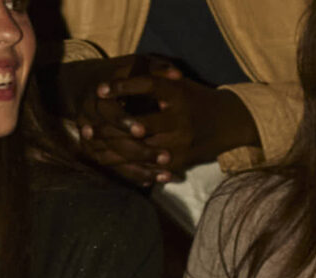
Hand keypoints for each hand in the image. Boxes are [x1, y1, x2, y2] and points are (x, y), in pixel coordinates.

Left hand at [74, 61, 254, 186]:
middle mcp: (180, 119)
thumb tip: (129, 73)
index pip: (147, 86)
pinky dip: (128, 166)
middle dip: (110, 128)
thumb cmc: (198, 99)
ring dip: (112, 150)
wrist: (230, 123)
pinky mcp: (180, 162)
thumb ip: (158, 80)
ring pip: (140, 150)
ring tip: (91, 146)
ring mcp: (180, 143)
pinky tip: (108, 163)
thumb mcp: (181, 84)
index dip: (123, 86)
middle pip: (138, 125)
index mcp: (179, 94)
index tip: (100, 89)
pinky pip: (150, 167)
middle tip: (85, 126)